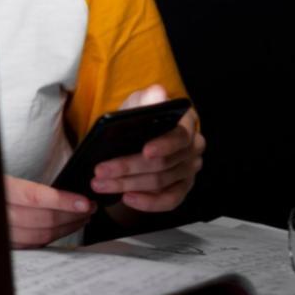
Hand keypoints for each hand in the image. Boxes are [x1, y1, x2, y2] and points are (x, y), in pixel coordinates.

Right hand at [2, 174, 95, 248]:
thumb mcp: (6, 176)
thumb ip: (28, 185)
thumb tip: (64, 191)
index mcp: (0, 190)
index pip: (35, 197)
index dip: (62, 201)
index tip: (84, 202)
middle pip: (42, 220)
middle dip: (72, 215)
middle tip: (90, 207)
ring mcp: (2, 232)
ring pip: (41, 235)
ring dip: (67, 227)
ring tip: (83, 217)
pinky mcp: (7, 244)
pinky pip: (35, 244)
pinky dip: (53, 236)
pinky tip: (65, 228)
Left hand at [90, 84, 204, 213]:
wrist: (134, 138)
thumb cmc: (136, 119)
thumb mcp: (135, 106)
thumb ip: (144, 100)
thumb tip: (157, 92)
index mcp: (187, 122)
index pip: (180, 135)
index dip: (164, 145)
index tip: (145, 151)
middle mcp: (194, 146)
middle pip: (164, 163)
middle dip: (129, 168)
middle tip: (100, 171)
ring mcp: (190, 168)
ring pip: (161, 182)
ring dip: (128, 185)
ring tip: (101, 184)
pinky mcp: (183, 187)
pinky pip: (170, 200)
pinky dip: (148, 202)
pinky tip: (127, 198)